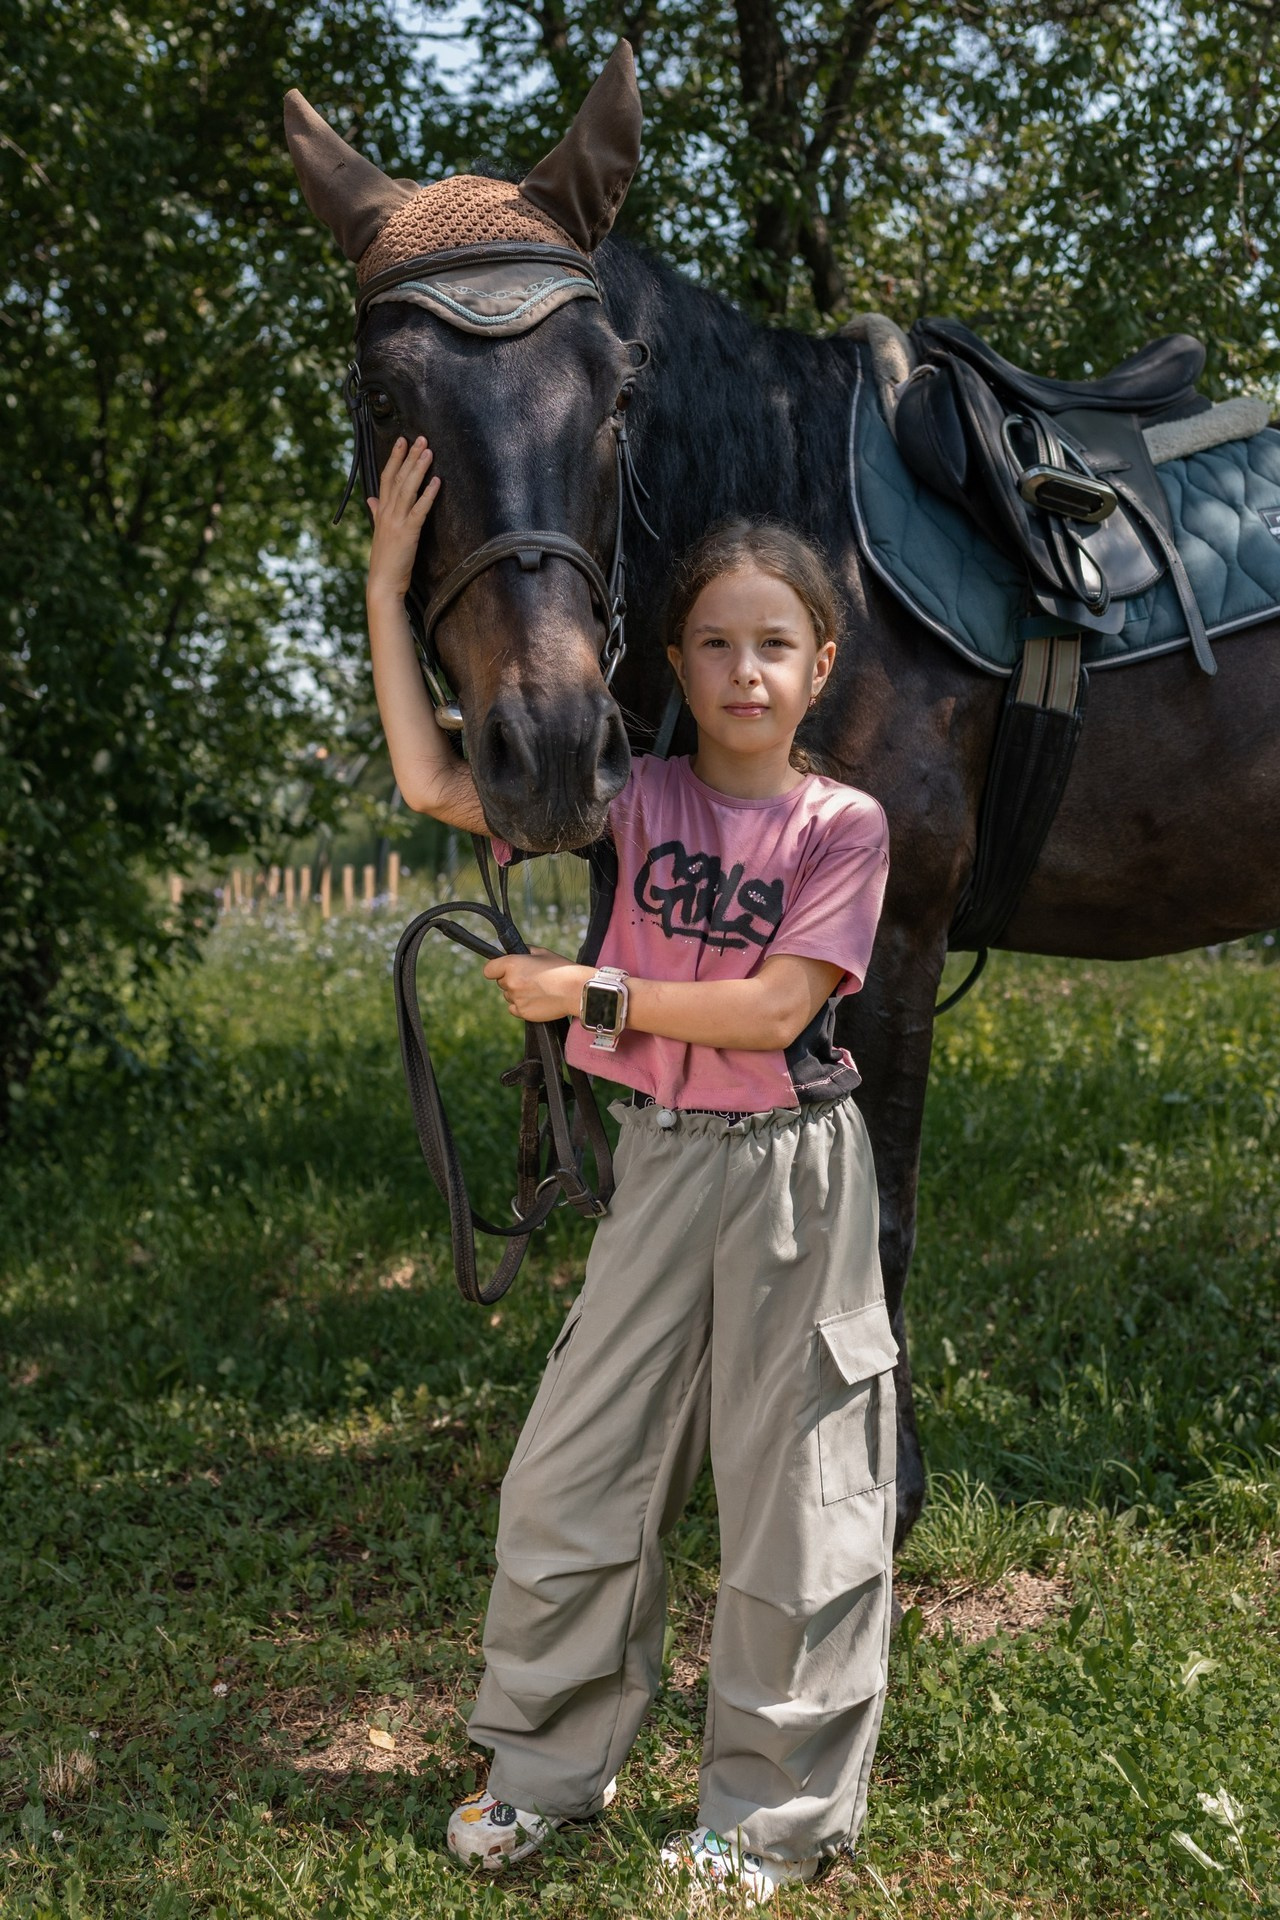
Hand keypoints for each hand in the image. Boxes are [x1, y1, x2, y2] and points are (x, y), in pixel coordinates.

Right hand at [367, 436, 440, 601]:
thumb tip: (371, 499)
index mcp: (381, 512)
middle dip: (409, 456)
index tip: (402, 441)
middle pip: (398, 478)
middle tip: (421, 438)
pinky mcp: (408, 533)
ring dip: (419, 468)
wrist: (383, 583)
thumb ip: (376, 513)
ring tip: (429, 452)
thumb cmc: (384, 561)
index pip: (386, 478)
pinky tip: (437, 481)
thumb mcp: (379, 533)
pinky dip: (428, 494)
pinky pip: (420, 509)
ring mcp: (396, 522)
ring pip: (407, 488)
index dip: (395, 458)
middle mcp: (387, 512)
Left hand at [483, 949, 587, 1022]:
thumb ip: (524, 952)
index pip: (489, 970)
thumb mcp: (542, 952)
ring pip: (508, 996)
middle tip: (530, 978)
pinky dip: (521, 1005)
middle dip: (511, 980)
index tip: (502, 970)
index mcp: (512, 964)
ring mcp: (516, 999)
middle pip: (501, 983)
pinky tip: (536, 1000)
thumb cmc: (561, 970)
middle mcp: (511, 982)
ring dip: (517, 993)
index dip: (496, 969)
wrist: (576, 990)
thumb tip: (514, 953)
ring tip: (538, 989)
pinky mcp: (523, 1012)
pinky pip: (514, 1009)